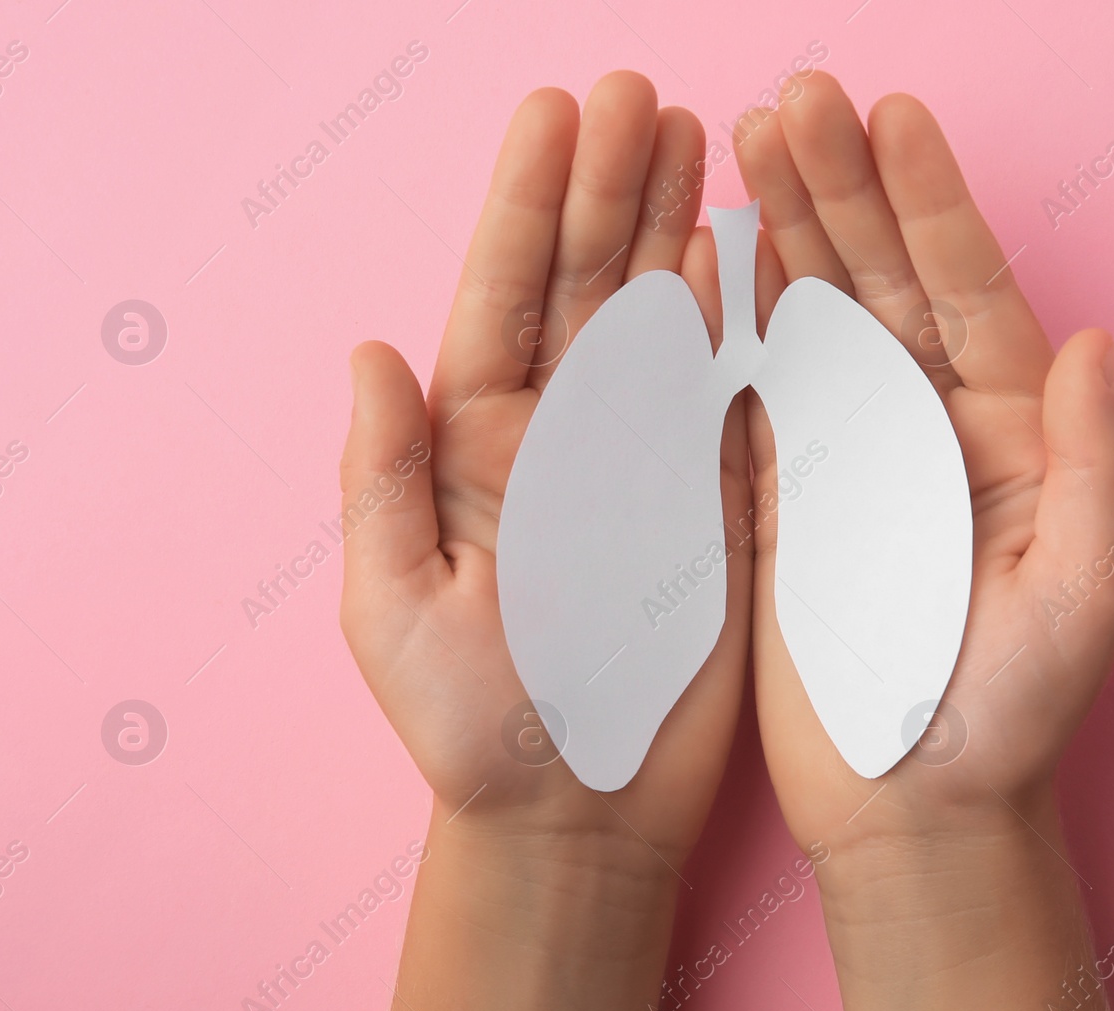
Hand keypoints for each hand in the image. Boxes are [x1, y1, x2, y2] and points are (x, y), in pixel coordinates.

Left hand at [339, 72, 760, 1010]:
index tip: (556, 112)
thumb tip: (369, 348)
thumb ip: (382, 477)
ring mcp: (642, 462)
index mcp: (477, 446)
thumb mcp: (395, 607)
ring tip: (695, 135)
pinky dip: (738, 321)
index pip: (504, 297)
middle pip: (587, 284)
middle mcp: (561, 435)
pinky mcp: (711, 501)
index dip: (528, 202)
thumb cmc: (472, 727)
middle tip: (639, 94)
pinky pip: (726, 394)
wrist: (577, 814)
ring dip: (674, 226)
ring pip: (660, 320)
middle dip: (610, 184)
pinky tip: (743, 249)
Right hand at [732, 73, 1113, 1010]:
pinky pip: (760, 387)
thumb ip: (1095, 470)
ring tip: (746, 140)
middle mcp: (931, 425)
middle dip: (840, 186)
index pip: (966, 291)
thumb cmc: (1011, 715)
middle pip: (882, 280)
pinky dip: (736, 319)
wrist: (917, 807)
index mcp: (1007, 433)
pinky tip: (712, 253)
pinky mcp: (790, 494)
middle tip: (793, 100)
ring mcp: (856, 455)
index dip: (927, 204)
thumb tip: (1092, 342)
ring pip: (815, 316)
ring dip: (784, 228)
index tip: (889, 117)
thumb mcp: (1084, 599)